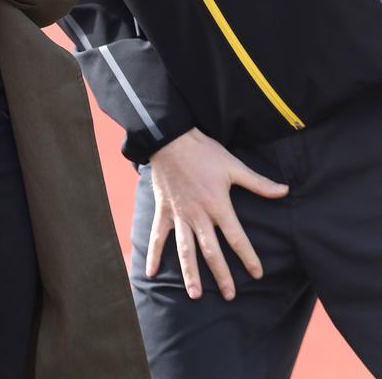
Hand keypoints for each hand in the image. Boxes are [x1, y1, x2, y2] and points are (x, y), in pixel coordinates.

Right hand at [146, 127, 287, 300]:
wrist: (171, 139)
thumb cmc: (204, 151)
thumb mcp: (233, 166)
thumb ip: (258, 183)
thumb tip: (285, 190)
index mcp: (218, 206)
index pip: (236, 238)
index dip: (248, 257)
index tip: (257, 274)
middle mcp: (198, 215)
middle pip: (211, 251)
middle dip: (221, 275)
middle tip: (229, 295)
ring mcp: (179, 215)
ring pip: (185, 250)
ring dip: (190, 273)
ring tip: (195, 295)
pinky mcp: (164, 210)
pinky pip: (158, 236)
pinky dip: (153, 254)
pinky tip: (150, 273)